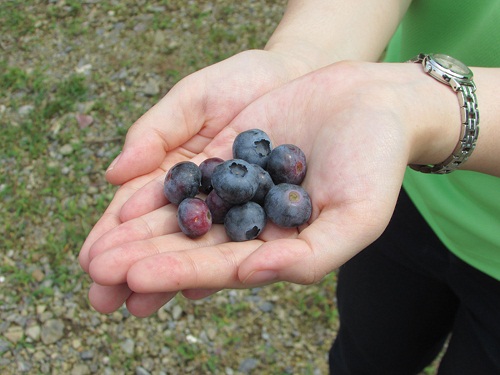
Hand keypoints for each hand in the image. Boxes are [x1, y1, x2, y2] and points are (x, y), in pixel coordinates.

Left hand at [84, 61, 454, 316]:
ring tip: (97, 245)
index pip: (224, 267)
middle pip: (193, 245)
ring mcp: (242, 187)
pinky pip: (192, 172)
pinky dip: (160, 186)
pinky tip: (124, 196)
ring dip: (142, 229)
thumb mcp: (359, 217)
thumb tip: (252, 273)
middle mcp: (255, 223)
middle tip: (97, 270)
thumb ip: (310, 256)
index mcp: (280, 247)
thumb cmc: (378, 164)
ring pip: (185, 213)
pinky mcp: (233, 153)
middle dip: (145, 257)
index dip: (180, 272)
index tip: (135, 278)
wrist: (375, 104)